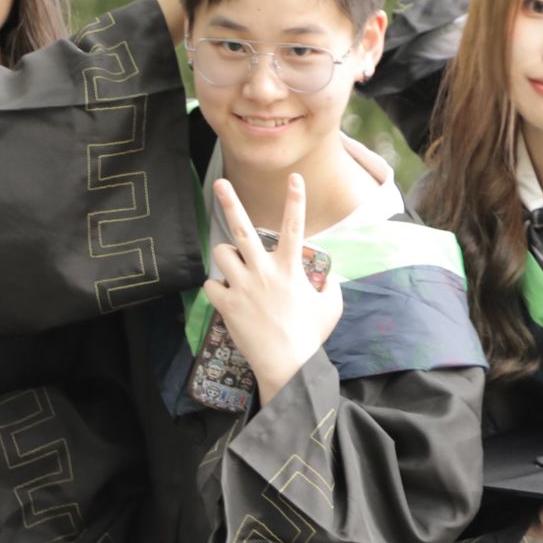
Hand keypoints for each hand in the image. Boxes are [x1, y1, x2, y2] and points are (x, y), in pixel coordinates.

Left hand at [203, 174, 343, 403]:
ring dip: (225, 254)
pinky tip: (226, 295)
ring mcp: (243, 285)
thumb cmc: (311, 336)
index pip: (294, 226)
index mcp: (290, 268)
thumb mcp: (331, 307)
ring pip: (222, 252)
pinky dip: (217, 287)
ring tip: (233, 263)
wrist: (288, 364)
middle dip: (231, 202)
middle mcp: (264, 270)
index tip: (295, 177)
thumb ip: (330, 286)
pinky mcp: (227, 304)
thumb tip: (328, 276)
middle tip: (221, 183)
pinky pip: (211, 284)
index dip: (296, 199)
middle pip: (243, 228)